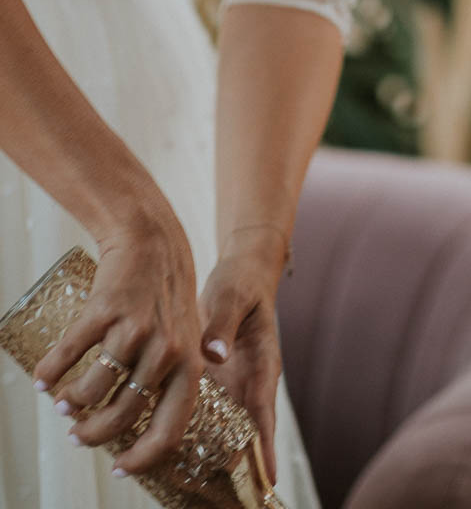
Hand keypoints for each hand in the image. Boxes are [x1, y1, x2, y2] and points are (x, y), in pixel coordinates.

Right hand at [35, 202, 202, 476]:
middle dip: (95, 434)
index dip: (143, 457)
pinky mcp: (105, 310)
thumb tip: (145, 426)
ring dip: (71, 404)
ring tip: (63, 404)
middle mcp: (165, 349)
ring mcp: (135, 329)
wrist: (152, 239)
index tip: (120, 468)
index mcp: (189, 363)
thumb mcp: (184, 336)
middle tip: (79, 436)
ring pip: (94, 389)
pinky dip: (52, 371)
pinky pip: (70, 353)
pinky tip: (44, 378)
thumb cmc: (166, 294)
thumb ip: (171, 376)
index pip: (169, 429)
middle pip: (123, 415)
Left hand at [199, 228, 289, 484]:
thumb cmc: (241, 282)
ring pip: (221, 429)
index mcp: (262, 367)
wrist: (240, 272)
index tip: (268, 481)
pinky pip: (200, 413)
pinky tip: (163, 448)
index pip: (264, 415)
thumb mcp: (233, 297)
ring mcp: (230, 385)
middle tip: (224, 501)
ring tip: (191, 492)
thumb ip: (223, 324)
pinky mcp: (213, 381)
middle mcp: (247, 384)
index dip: (265, 448)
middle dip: (236, 466)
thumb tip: (213, 353)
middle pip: (243, 433)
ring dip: (208, 455)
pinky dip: (185, 431)